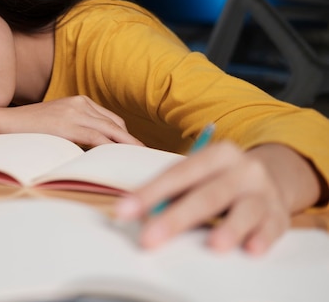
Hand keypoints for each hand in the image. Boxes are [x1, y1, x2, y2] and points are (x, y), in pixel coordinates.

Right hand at [0, 96, 142, 147]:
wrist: (3, 125)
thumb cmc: (28, 130)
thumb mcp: (57, 125)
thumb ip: (76, 130)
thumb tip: (95, 149)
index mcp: (79, 101)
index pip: (111, 120)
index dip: (125, 137)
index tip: (136, 151)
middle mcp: (81, 103)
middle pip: (116, 126)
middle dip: (132, 143)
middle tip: (146, 159)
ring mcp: (75, 113)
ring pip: (111, 132)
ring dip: (126, 148)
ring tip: (138, 163)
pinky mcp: (68, 126)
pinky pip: (97, 140)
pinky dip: (112, 150)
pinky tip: (119, 161)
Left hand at [115, 142, 321, 254]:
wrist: (270, 178)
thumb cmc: (218, 180)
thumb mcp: (197, 177)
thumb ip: (171, 192)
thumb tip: (136, 214)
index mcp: (216, 154)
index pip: (179, 173)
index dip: (151, 192)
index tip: (124, 210)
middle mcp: (242, 170)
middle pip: (207, 194)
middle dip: (176, 217)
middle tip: (150, 238)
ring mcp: (262, 192)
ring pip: (244, 210)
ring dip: (230, 228)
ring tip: (215, 245)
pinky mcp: (278, 216)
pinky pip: (271, 228)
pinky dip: (261, 238)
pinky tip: (251, 249)